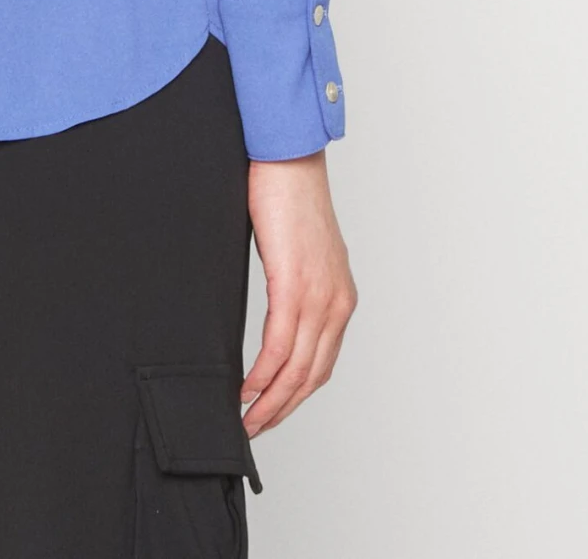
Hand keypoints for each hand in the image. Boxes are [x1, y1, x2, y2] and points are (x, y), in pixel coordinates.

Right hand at [240, 150, 356, 437]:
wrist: (286, 157)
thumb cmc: (286, 197)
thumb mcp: (297, 254)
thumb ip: (294, 288)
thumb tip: (275, 316)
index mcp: (340, 297)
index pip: (322, 365)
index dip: (296, 396)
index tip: (270, 413)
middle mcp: (337, 302)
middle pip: (312, 376)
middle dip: (282, 409)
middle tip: (254, 429)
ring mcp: (320, 295)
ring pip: (298, 369)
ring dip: (271, 401)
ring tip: (247, 418)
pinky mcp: (296, 284)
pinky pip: (280, 345)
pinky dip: (263, 374)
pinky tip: (246, 388)